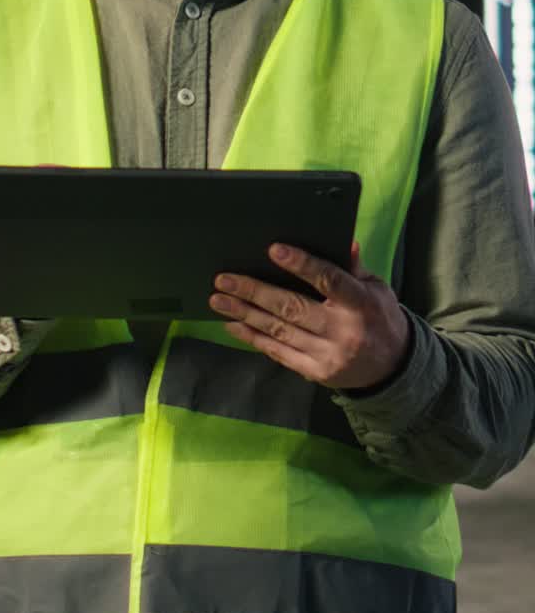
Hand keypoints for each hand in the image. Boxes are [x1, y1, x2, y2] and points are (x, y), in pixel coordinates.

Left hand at [208, 241, 410, 390]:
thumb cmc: (379, 318)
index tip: (273, 249)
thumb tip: (343, 240)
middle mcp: (342, 331)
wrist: (393, 369)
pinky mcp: (315, 371)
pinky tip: (233, 324)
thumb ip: (354, 268)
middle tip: (224, 279)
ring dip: (245, 314)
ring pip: (279, 331)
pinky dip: (254, 337)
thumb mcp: (376, 289)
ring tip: (218, 300)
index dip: (301, 265)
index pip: (328, 280)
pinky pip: (278, 352)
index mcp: (360, 304)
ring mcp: (327, 355)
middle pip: (292, 307)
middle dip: (254, 292)